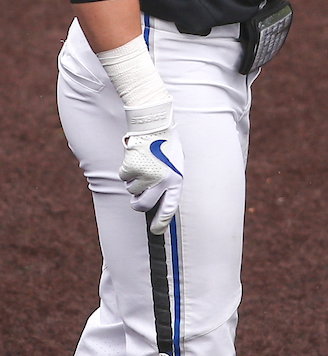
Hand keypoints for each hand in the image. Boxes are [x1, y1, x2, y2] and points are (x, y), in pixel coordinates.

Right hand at [118, 102, 184, 233]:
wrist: (155, 124)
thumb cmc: (166, 144)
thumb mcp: (175, 164)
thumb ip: (169, 181)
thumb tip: (160, 200)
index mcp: (176, 180)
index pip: (170, 208)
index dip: (162, 222)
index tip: (156, 231)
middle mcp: (162, 181)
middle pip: (143, 205)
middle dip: (137, 204)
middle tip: (137, 198)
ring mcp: (146, 175)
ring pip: (131, 190)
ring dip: (133, 181)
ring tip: (143, 164)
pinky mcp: (132, 168)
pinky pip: (124, 177)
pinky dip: (126, 169)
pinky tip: (135, 157)